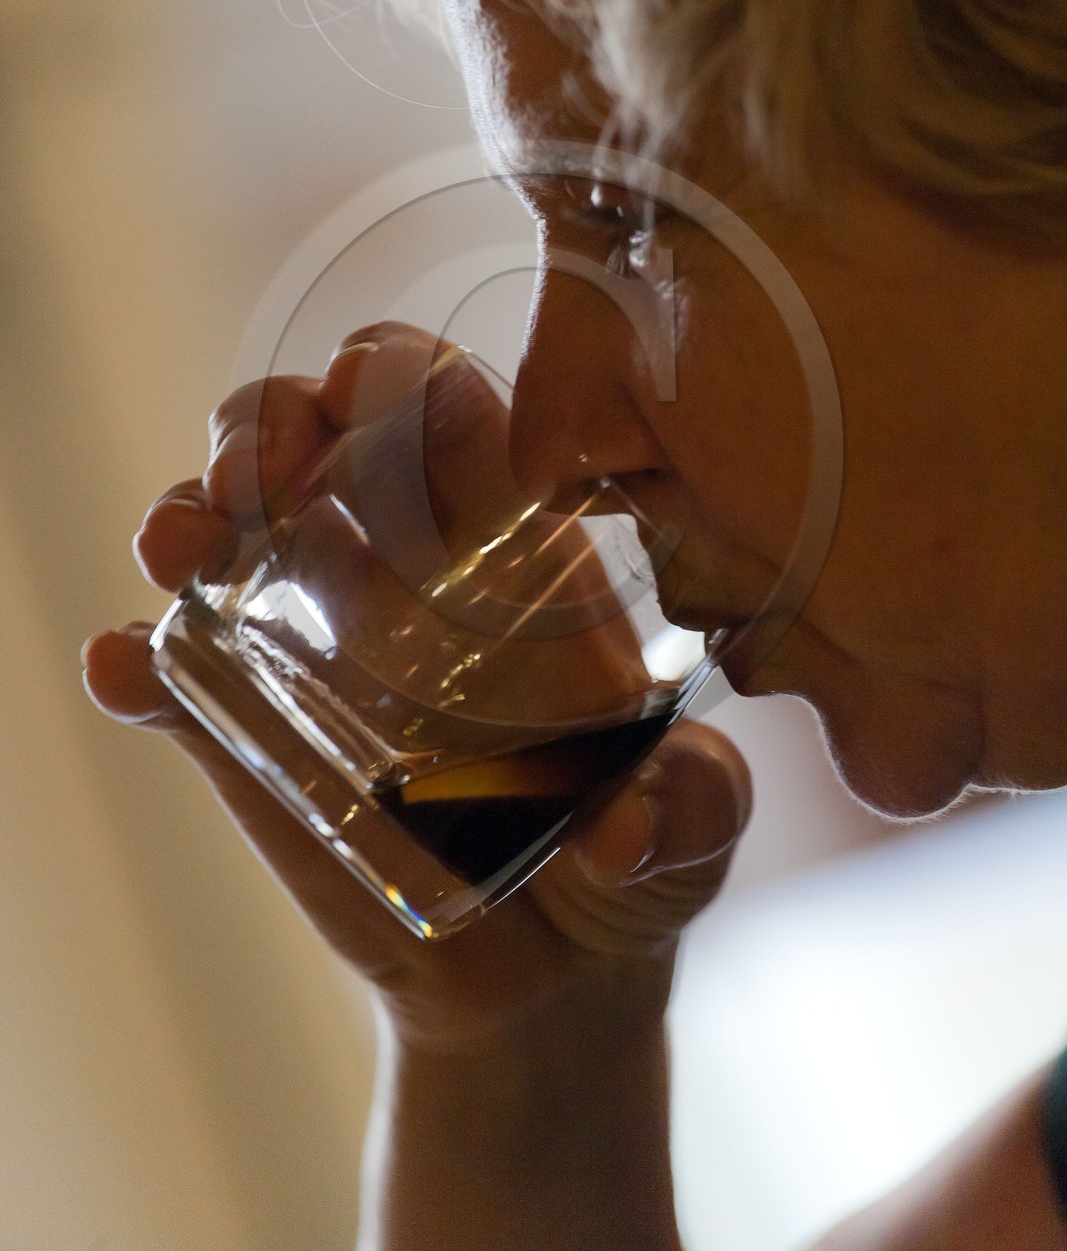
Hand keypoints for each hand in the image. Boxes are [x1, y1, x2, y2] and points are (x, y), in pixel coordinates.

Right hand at [82, 322, 751, 1052]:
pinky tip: (126, 670)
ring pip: (228, 531)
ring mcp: (315, 645)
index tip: (360, 387)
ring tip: (178, 547)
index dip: (394, 371)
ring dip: (187, 514)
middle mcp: (401, 571)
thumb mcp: (692, 827)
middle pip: (314, 437)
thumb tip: (624, 828)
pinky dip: (139, 665)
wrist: (549, 977)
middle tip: (256, 473)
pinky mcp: (253, 735)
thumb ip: (688, 810)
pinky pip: (178, 677)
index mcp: (513, 547)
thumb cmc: (633, 856)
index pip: (441, 406)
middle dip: (270, 420)